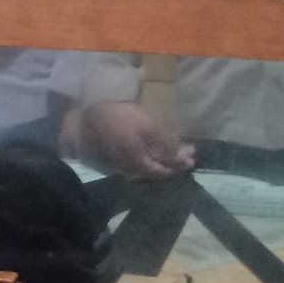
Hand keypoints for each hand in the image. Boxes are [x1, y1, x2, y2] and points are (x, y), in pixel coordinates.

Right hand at [79, 101, 195, 178]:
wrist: (90, 112)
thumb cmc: (122, 117)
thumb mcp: (149, 127)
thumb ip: (167, 144)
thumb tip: (181, 158)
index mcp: (139, 163)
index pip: (164, 170)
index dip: (179, 164)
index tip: (193, 155)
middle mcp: (131, 167)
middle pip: (156, 167)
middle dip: (174, 160)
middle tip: (189, 152)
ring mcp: (122, 160)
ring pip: (147, 162)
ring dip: (163, 155)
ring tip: (176, 147)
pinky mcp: (116, 151)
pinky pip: (139, 156)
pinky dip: (152, 152)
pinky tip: (155, 145)